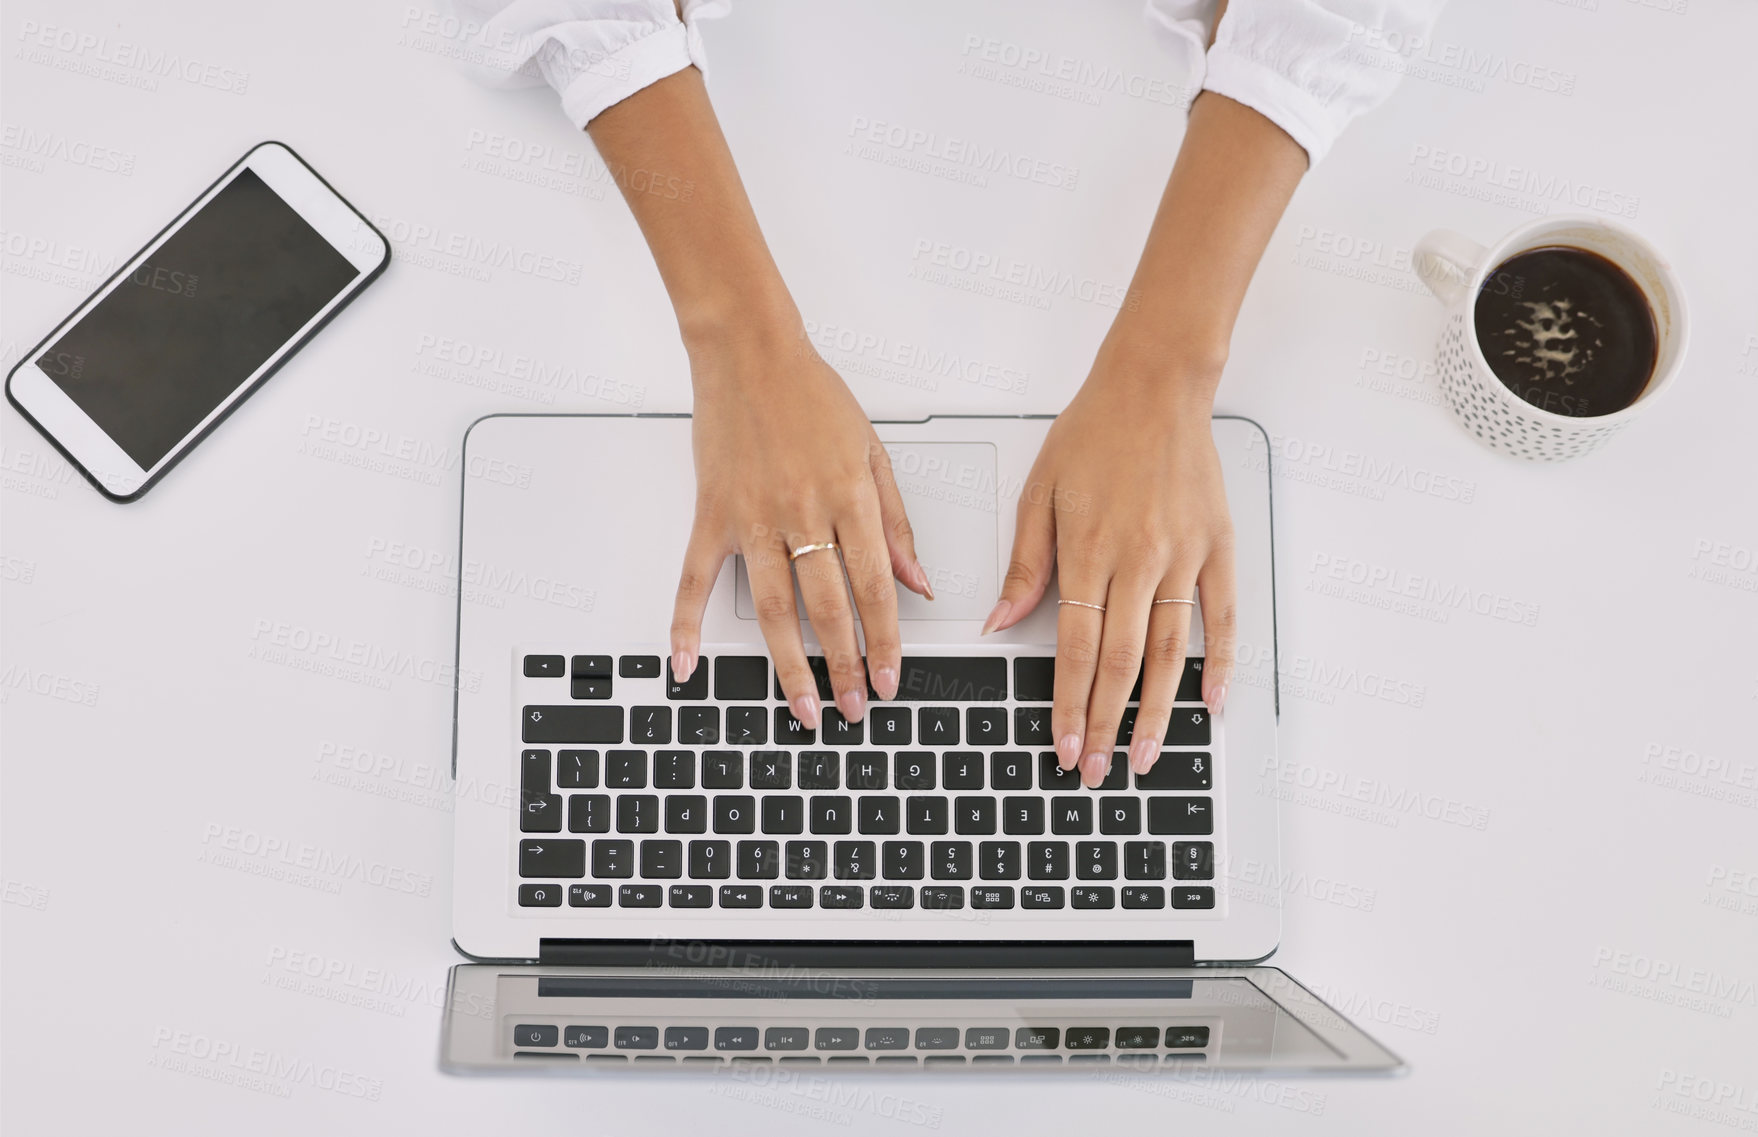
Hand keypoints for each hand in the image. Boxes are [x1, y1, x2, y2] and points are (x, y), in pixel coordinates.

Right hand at [670, 332, 932, 727]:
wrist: (749, 351)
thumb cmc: (812, 395)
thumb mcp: (873, 452)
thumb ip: (895, 522)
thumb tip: (919, 581)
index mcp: (849, 498)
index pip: (874, 586)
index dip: (886, 639)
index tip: (891, 678)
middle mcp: (802, 512)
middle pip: (828, 607)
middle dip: (846, 667)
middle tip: (854, 709)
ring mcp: (752, 518)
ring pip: (773, 608)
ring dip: (790, 666)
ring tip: (804, 708)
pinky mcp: (711, 515)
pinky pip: (694, 578)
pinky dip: (685, 623)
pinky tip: (686, 662)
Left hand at [985, 358, 1234, 787]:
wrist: (1155, 386)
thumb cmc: (1093, 433)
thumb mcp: (1039, 493)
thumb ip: (1024, 565)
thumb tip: (999, 620)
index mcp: (1087, 550)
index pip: (1074, 647)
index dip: (1068, 702)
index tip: (1062, 744)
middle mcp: (1137, 560)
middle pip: (1120, 662)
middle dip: (1104, 723)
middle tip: (1095, 770)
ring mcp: (1184, 557)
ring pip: (1169, 651)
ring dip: (1157, 712)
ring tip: (1144, 756)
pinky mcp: (1219, 547)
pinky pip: (1223, 616)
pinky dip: (1221, 662)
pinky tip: (1213, 702)